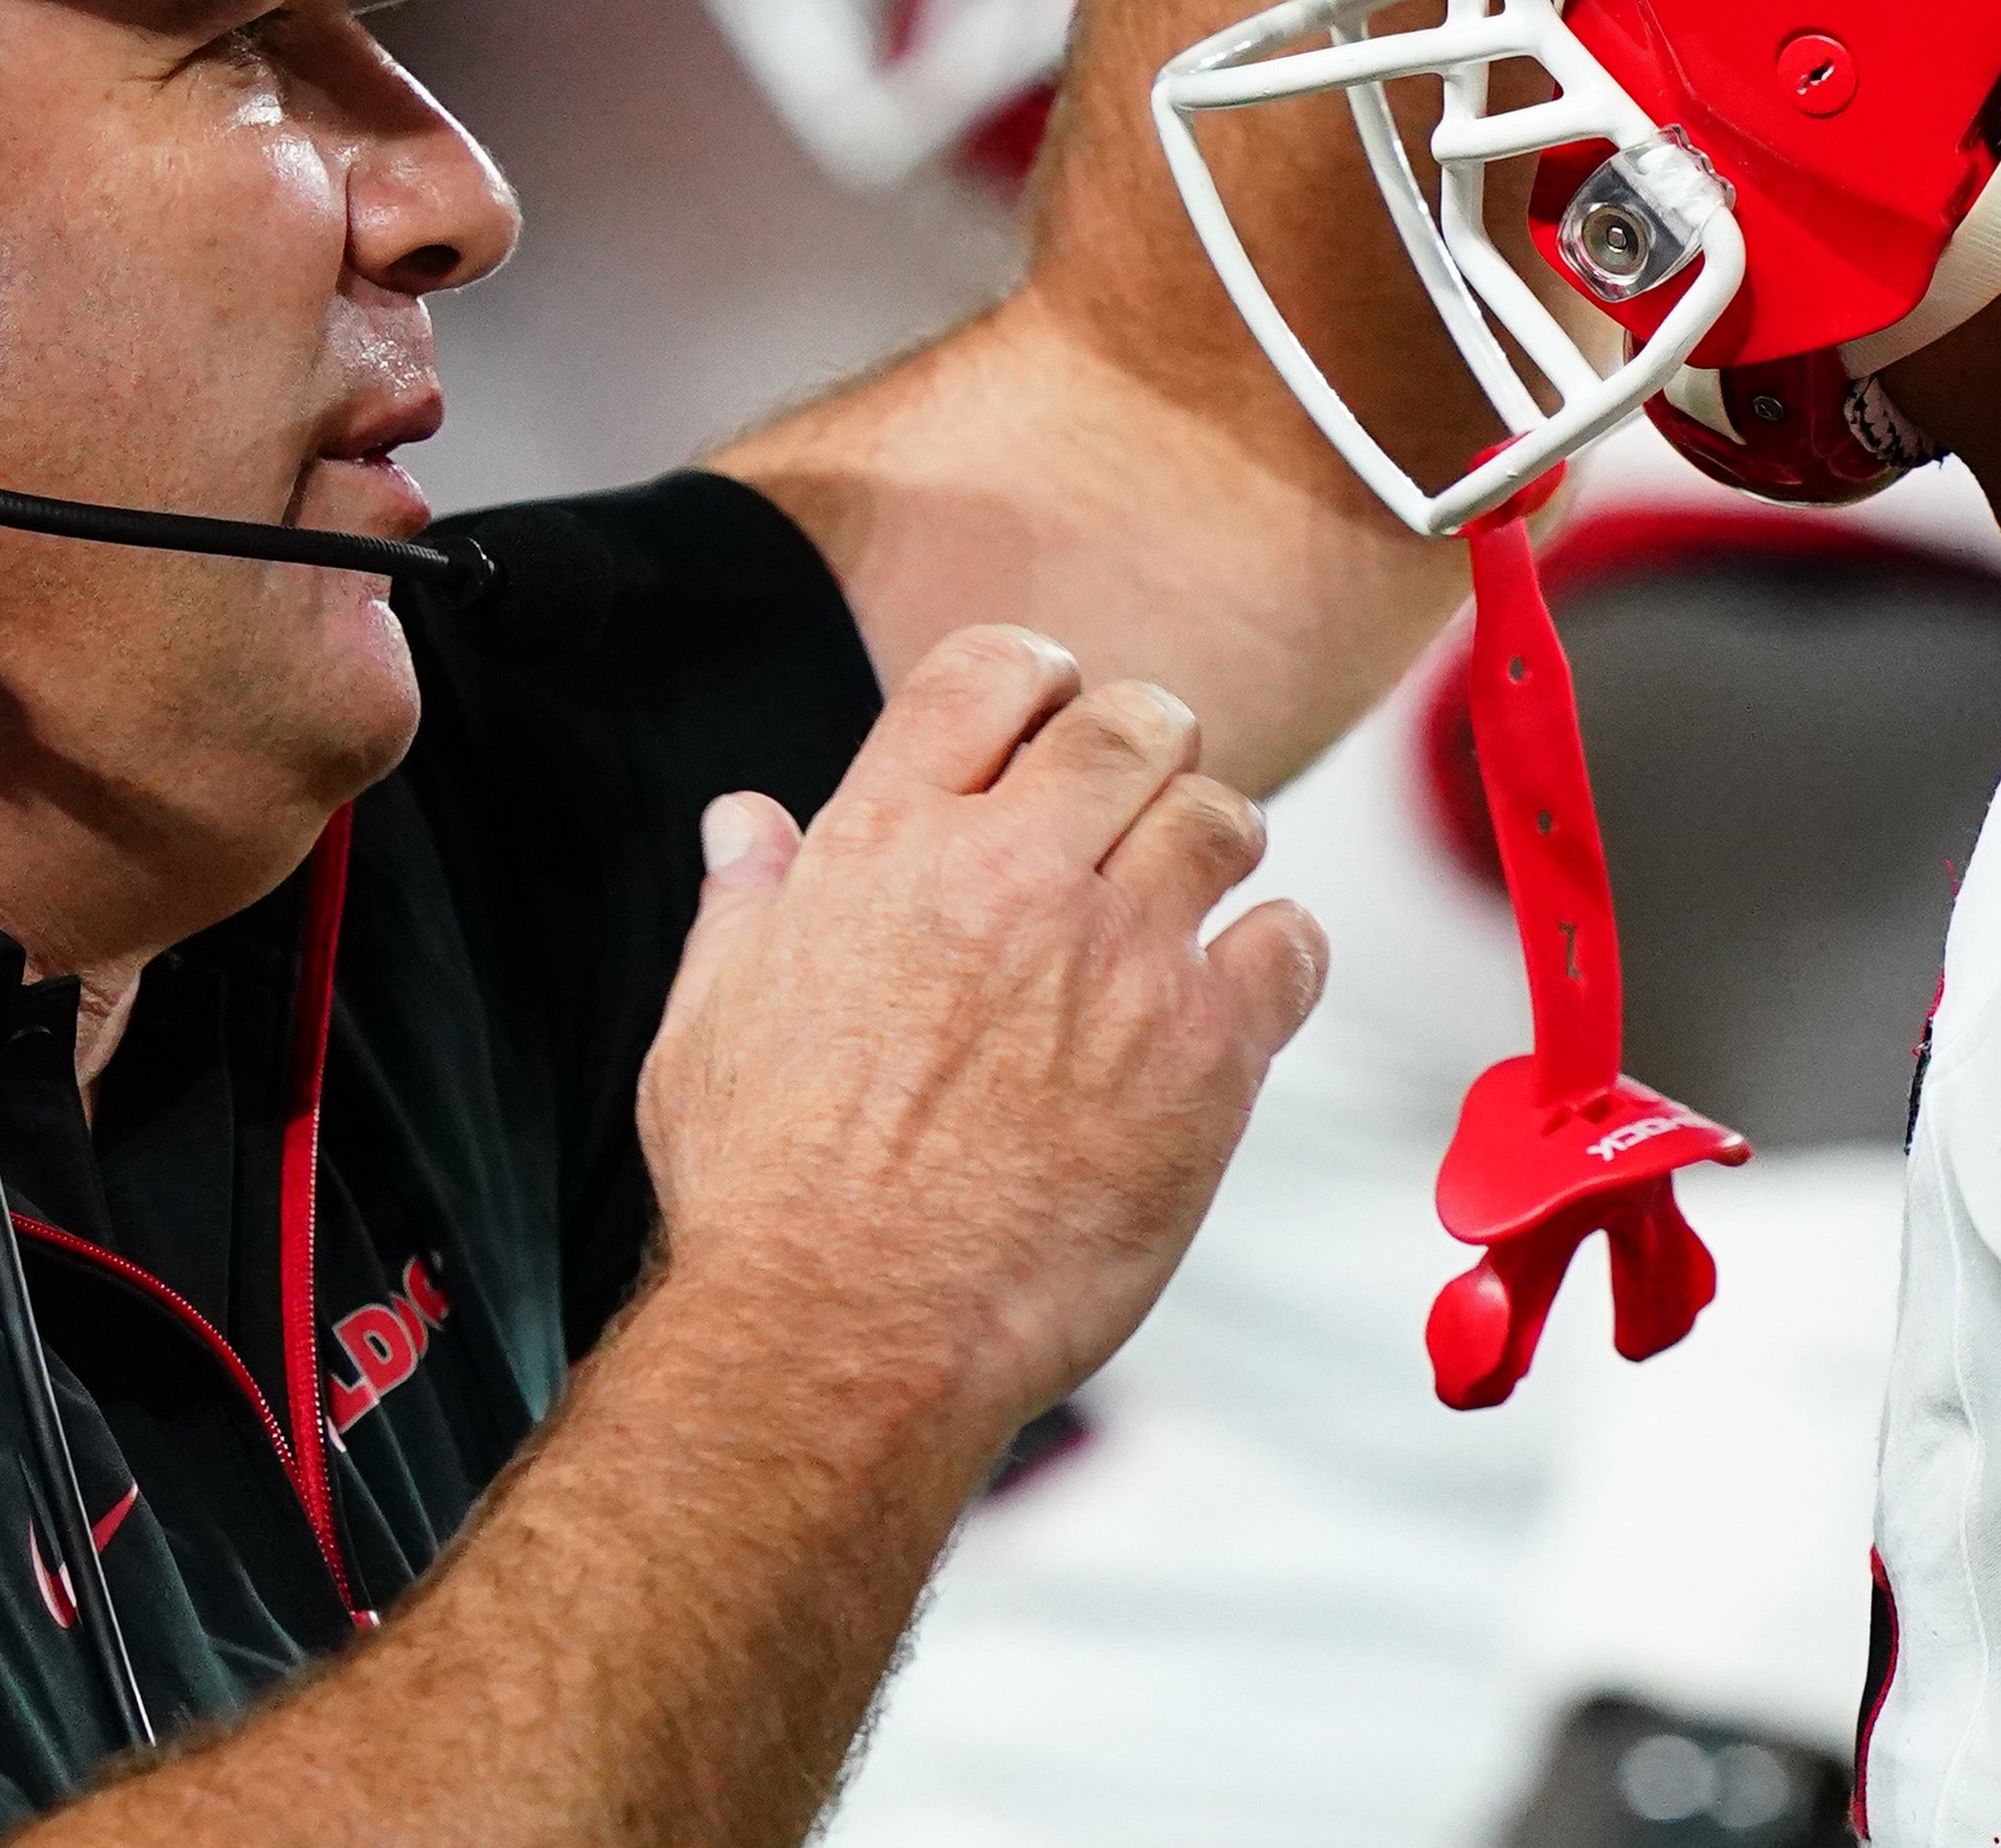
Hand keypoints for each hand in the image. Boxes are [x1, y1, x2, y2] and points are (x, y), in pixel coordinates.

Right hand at [635, 624, 1328, 1439]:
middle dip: (1143, 746)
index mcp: (884, 843)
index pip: (991, 669)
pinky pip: (1290, 945)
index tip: (1050, 718)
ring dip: (1209, 845)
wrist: (846, 1332)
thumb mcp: (711, 1019)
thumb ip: (747, 901)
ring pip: (1225, 815)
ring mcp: (1117, 958)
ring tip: (1179, 906)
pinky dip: (1273, 957)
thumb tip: (745, 823)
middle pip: (1135, 722)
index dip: (1036, 679)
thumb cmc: (767, 1194)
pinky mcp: (1203, 1055)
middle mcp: (1010, 874)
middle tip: (1135, 805)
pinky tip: (1230, 999)